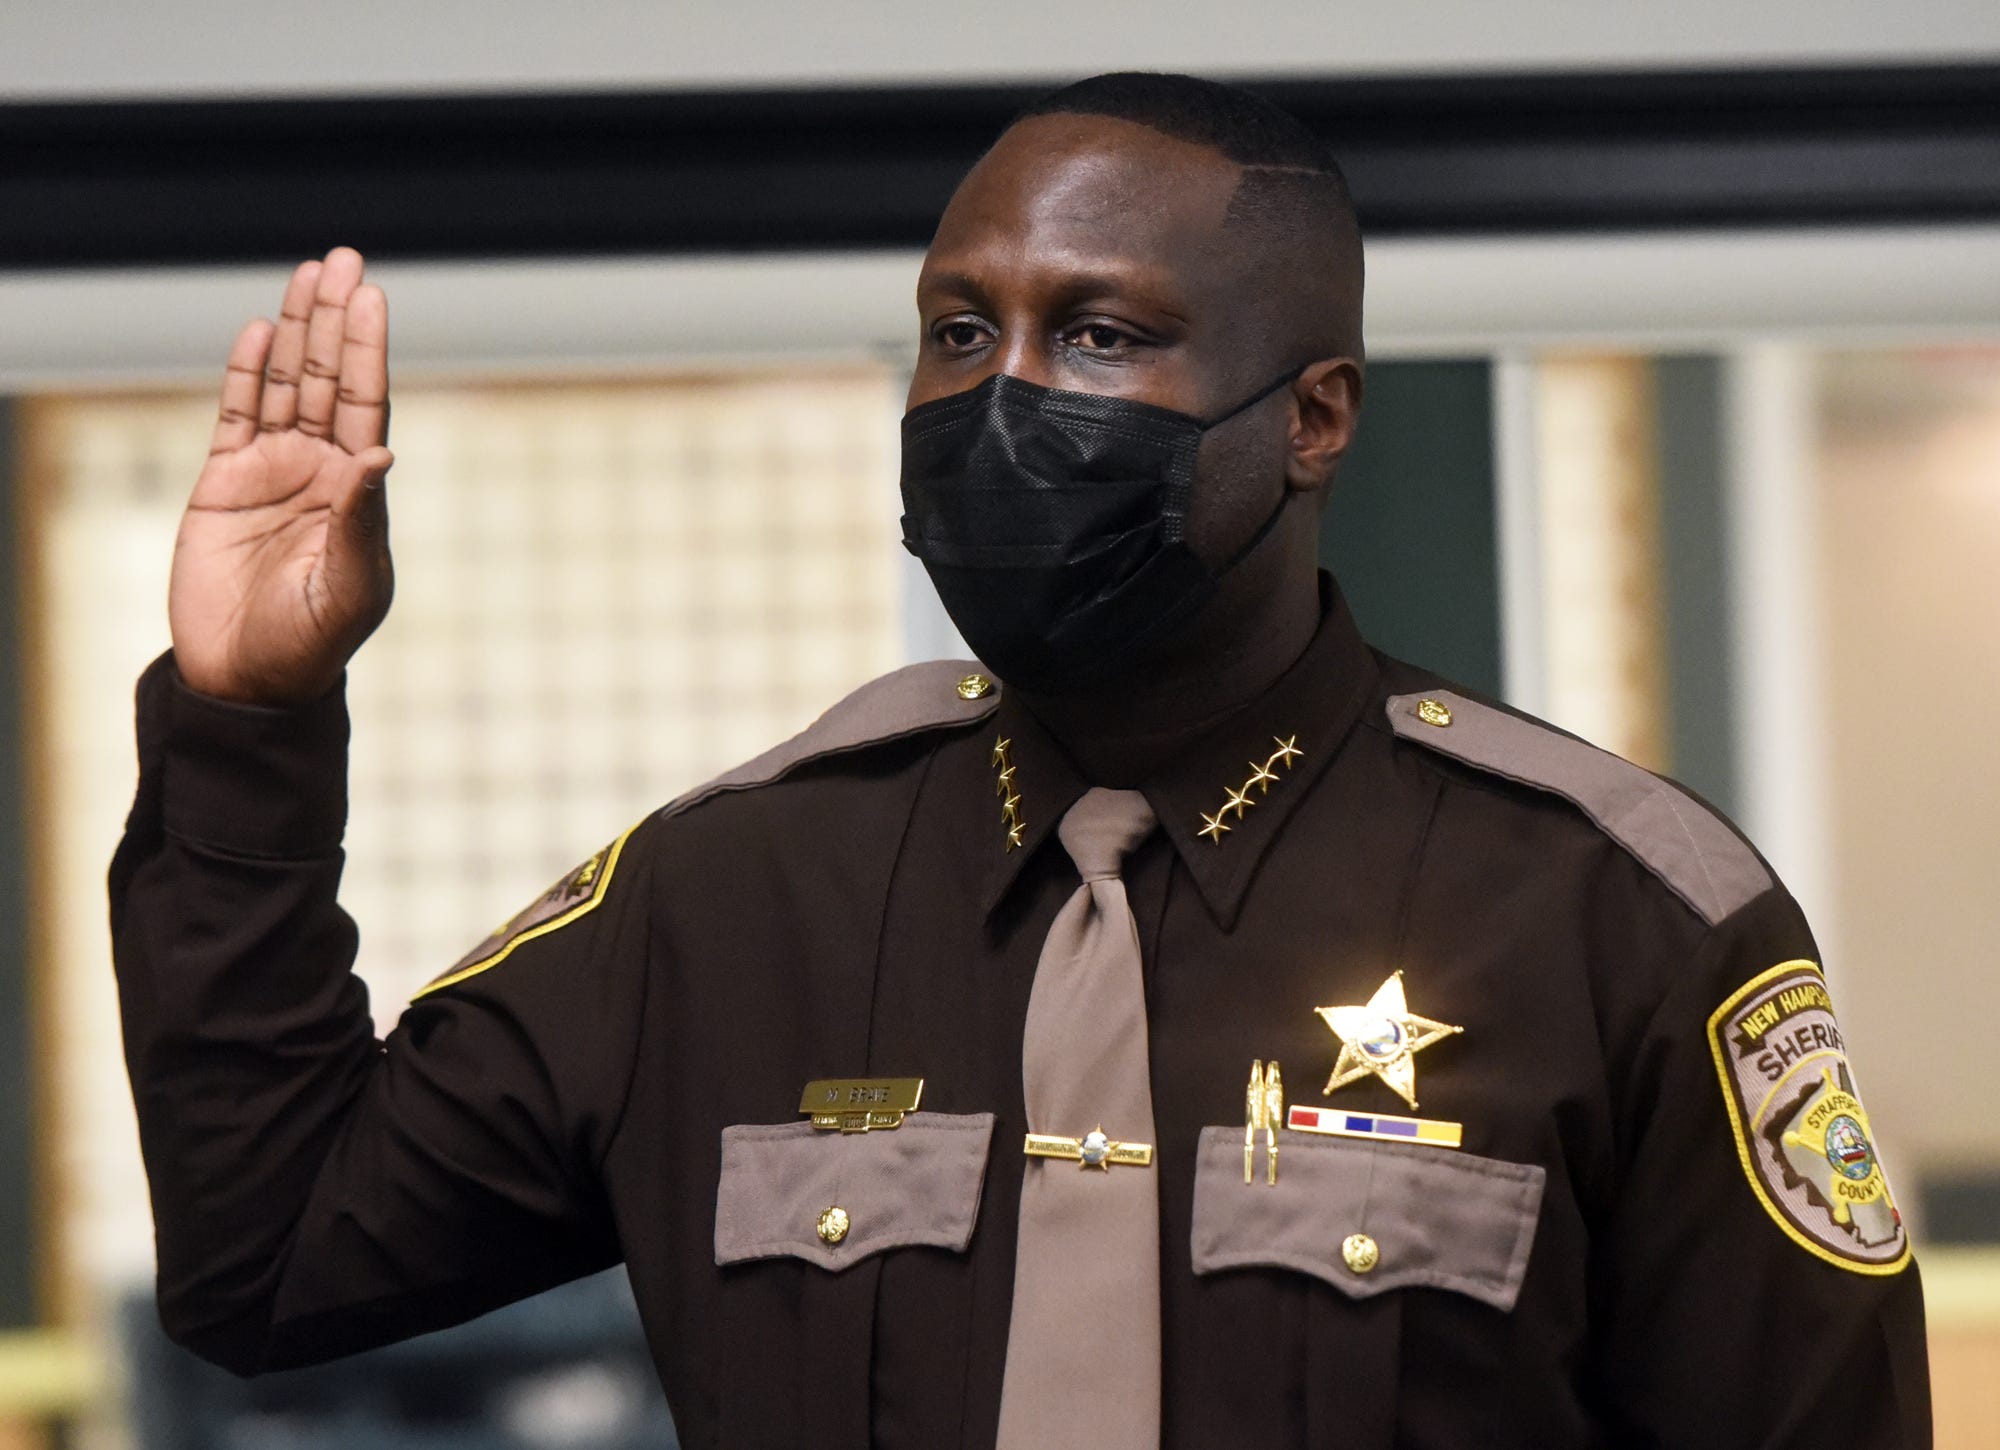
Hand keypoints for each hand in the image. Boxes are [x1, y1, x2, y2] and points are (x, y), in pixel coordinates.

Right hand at [168, 247, 394, 705]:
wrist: (248, 678)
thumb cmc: (313, 642)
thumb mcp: (350, 585)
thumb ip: (362, 520)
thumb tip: (381, 452)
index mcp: (360, 491)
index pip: (368, 403)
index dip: (368, 350)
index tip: (372, 298)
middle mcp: (320, 470)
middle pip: (330, 379)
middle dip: (335, 321)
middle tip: (343, 261)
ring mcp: (272, 471)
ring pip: (286, 386)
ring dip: (295, 332)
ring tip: (307, 274)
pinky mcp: (223, 482)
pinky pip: (237, 414)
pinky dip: (247, 373)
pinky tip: (258, 331)